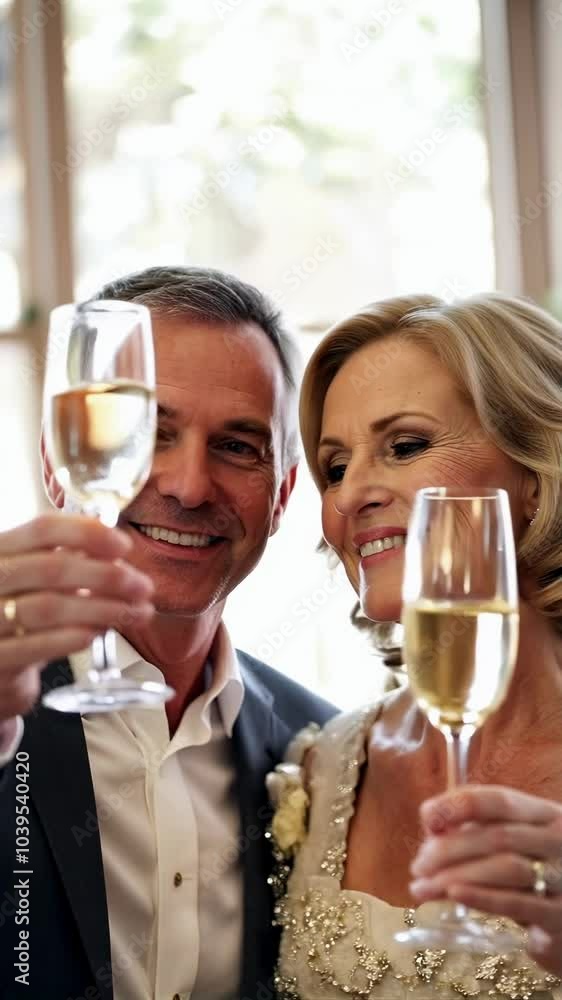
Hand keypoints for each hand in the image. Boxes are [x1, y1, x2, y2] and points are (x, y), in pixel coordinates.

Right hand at [0, 513, 153, 720]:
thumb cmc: (21, 609)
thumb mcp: (36, 577)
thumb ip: (69, 560)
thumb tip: (117, 553)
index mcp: (3, 549)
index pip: (44, 528)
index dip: (88, 533)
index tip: (124, 545)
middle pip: (52, 568)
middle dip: (107, 576)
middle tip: (143, 586)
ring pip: (50, 607)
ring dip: (102, 609)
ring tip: (135, 613)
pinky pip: (36, 646)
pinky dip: (73, 638)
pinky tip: (99, 633)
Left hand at [410, 785, 561, 974]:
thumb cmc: (537, 878)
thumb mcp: (514, 846)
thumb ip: (479, 831)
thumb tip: (432, 823)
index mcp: (545, 815)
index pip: (500, 800)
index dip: (460, 804)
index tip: (427, 816)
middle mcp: (558, 840)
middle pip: (497, 835)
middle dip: (449, 849)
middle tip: (418, 866)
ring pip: (505, 867)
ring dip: (457, 876)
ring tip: (423, 888)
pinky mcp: (561, 914)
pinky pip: (518, 903)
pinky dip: (482, 897)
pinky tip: (454, 896)